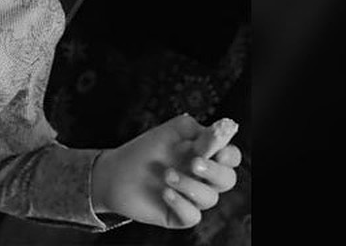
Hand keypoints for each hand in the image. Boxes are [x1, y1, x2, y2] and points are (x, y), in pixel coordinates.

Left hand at [89, 115, 241, 228]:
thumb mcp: (168, 133)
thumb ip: (195, 131)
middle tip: (194, 163)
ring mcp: (192, 198)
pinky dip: (180, 203)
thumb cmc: (144, 151)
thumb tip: (221, 129)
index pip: (230, 158)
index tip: (218, 152)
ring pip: (210, 198)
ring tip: (167, 175)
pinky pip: (193, 216)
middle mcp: (202, 178)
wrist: (115, 172)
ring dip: (190, 185)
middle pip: (227, 180)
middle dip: (214, 171)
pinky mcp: (180, 215)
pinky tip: (165, 192)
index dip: (230, 156)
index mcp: (204, 155)